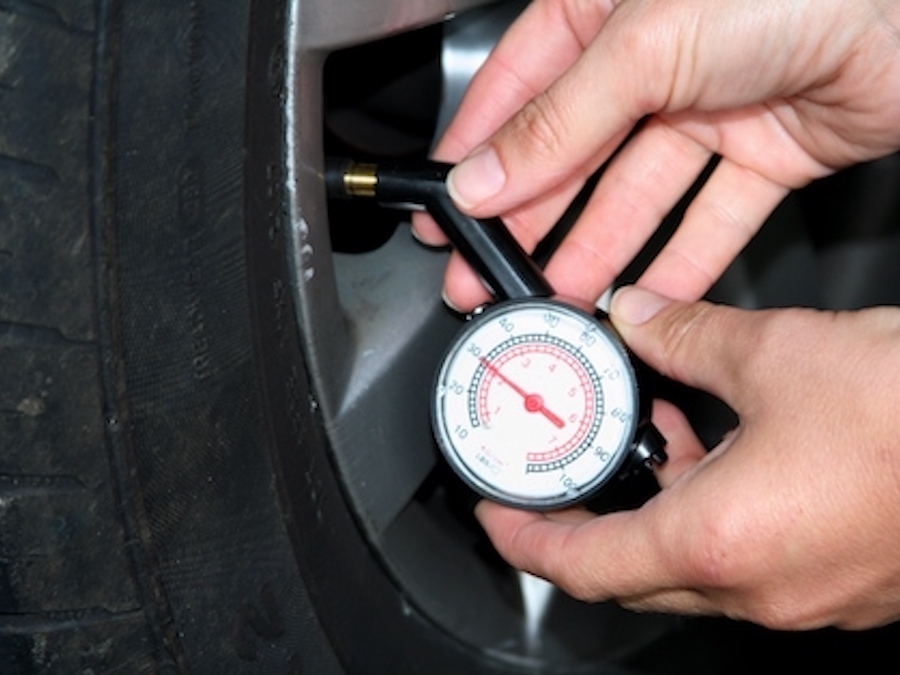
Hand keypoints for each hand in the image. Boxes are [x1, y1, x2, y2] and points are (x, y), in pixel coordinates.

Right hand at [414, 0, 899, 308]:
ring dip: (595, 253)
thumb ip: (558, 121)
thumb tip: (482, 176)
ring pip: (637, 195)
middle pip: (573, 154)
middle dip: (526, 221)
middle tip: (486, 274)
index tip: (443, 207)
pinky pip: (711, 218)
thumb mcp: (645, 43)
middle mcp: (656, 58)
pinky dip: (680, 264)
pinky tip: (644, 298)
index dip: (476, 152)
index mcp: (606, 10)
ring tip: (555, 301)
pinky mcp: (768, 151)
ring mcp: (712, 106)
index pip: (519, 87)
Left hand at [476, 286, 899, 629]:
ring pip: (692, 565)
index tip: (495, 511)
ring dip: (656, 507)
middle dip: (583, 523)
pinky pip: (749, 558)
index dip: (523, 539)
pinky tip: (720, 448)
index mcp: (720, 543)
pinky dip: (714, 510)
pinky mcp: (843, 581)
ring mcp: (806, 596)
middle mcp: (760, 589)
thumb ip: (685, 332)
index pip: (580, 564)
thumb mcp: (776, 351)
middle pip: (629, 574)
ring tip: (643, 432)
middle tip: (557, 472)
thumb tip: (636, 313)